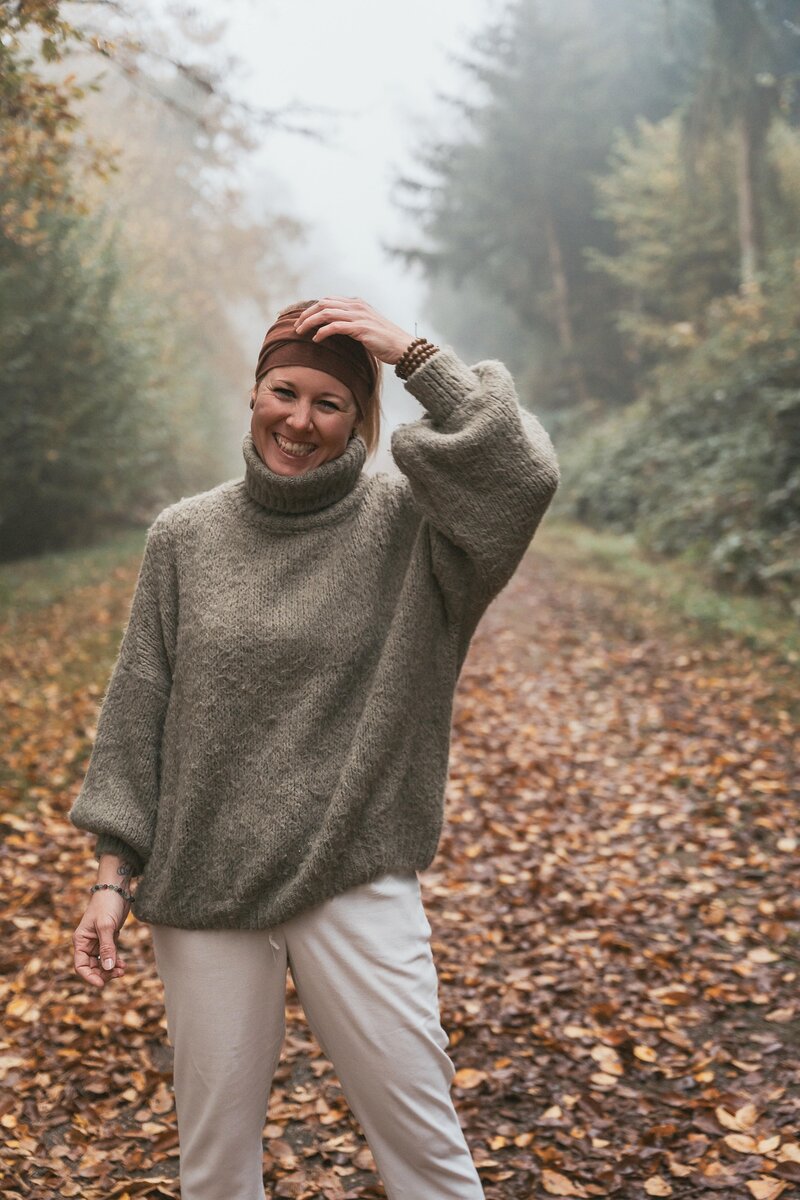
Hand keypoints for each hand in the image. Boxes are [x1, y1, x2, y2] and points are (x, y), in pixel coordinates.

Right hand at [73, 893, 129, 988]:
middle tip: (118, 974)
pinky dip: (115, 961)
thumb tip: (107, 968)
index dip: (90, 977)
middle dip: (104, 973)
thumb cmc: (107, 904)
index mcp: (81, 940)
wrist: (117, 889)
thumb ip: (107, 947)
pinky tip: (123, 965)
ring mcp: (98, 941)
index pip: (80, 965)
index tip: (101, 984)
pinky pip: (109, 955)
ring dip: (110, 969)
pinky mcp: (109, 938)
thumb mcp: (106, 926)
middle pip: (92, 966)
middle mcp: (87, 943)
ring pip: (102, 962)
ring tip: (123, 970)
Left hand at [293, 296, 415, 365]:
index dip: (312, 308)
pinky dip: (322, 332)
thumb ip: (353, 323)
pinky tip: (316, 339)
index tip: (302, 319)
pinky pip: (335, 327)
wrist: (404, 347)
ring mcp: (359, 316)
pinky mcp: (360, 328)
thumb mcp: (367, 327)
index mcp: (357, 303)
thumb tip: (336, 329)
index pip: (328, 300)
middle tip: (296, 326)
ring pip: (326, 313)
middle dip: (306, 314)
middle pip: (323, 303)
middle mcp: (357, 306)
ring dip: (309, 322)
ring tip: (300, 332)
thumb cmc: (386, 341)